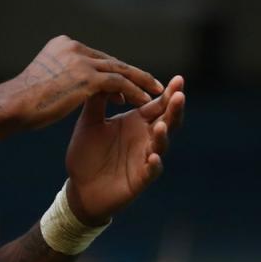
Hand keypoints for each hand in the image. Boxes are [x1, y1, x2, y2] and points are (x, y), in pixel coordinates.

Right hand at [3, 36, 164, 129]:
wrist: (14, 105)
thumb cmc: (24, 100)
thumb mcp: (45, 79)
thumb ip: (63, 75)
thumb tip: (75, 85)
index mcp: (61, 44)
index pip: (96, 57)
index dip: (114, 71)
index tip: (129, 82)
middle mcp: (72, 47)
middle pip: (110, 61)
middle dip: (132, 74)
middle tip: (151, 84)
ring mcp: (80, 60)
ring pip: (120, 70)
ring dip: (140, 82)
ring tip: (155, 93)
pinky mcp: (87, 76)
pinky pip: (120, 83)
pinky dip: (134, 92)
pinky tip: (144, 102)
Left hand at [64, 76, 185, 225]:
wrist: (80, 186)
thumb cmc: (87, 152)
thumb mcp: (89, 122)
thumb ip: (97, 100)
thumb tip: (103, 75)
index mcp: (136, 122)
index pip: (157, 104)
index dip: (169, 93)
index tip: (179, 78)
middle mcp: (145, 138)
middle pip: (167, 121)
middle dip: (174, 109)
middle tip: (180, 95)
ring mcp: (144, 158)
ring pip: (161, 145)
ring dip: (163, 135)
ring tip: (162, 125)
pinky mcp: (139, 179)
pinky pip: (151, 171)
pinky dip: (154, 164)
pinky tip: (153, 158)